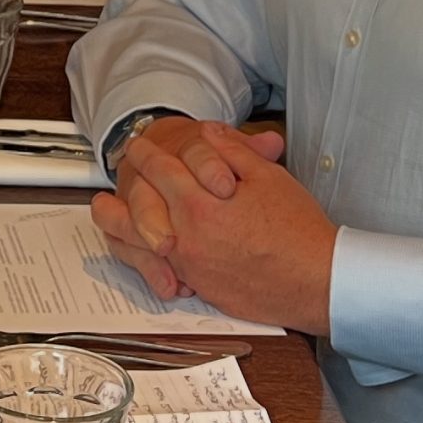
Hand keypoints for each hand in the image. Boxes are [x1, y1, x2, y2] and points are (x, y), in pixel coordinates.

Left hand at [90, 116, 330, 331]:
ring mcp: (190, 266)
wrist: (316, 281)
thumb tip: (210, 134)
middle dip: (129, 181)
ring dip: (117, 223)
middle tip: (124, 169)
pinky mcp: (200, 287)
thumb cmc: (298, 231)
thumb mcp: (268, 177)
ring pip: (136, 243)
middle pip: (138, 205)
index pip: (161, 170)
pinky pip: (157, 269)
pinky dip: (140, 256)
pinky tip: (136, 246)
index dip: (147, 153)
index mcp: (201, 204)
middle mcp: (187, 236)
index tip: (140, 144)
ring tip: (105, 210)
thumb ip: (232, 152)